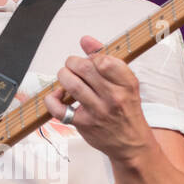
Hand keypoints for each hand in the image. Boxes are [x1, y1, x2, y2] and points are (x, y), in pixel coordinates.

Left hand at [44, 35, 152, 163]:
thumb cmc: (126, 109)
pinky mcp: (83, 124)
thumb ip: (106, 58)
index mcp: (126, 84)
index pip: (104, 60)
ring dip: (63, 76)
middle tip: (73, 66)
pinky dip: (52, 99)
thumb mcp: (126, 83)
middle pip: (84, 68)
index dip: (92, 56)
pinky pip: (59, 109)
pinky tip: (58, 95)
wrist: (131, 143)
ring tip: (66, 77)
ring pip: (72, 84)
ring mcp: (98, 111)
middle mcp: (113, 97)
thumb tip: (85, 40)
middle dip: (73, 62)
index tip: (91, 61)